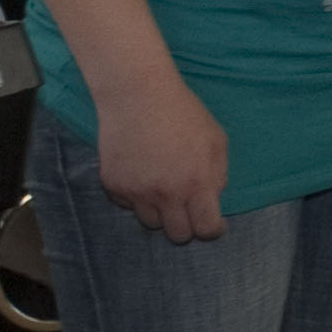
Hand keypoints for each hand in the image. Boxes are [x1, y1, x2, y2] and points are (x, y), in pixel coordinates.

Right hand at [97, 73, 230, 241]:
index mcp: (197, 184)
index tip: (211, 223)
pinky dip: (136, 197)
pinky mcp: (113, 186)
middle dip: (186, 226)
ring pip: (151, 223)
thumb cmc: (183, 114)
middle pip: (177, 236)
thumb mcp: (216, 140)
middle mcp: (166, 194)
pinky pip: (128, 205)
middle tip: (186, 209)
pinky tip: (141, 173)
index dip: (212, 230)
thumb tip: (212, 201)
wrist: (138, 95)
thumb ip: (217, 175)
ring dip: (160, 212)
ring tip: (162, 188)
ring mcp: (137, 192)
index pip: (206, 230)